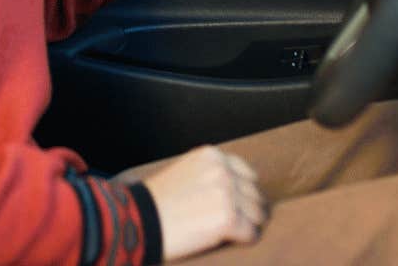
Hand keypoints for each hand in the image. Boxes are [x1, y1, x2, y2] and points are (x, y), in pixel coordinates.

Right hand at [140, 146, 264, 260]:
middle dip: (249, 210)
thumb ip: (213, 173)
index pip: (247, 174)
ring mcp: (227, 194)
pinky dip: (244, 240)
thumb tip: (241, 188)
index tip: (236, 206)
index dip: (243, 193)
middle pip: (255, 195)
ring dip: (248, 225)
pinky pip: (251, 233)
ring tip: (231, 233)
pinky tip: (229, 241)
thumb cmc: (159, 202)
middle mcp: (223, 170)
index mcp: (213, 156)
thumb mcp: (187, 171)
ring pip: (258, 214)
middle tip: (235, 223)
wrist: (140, 220)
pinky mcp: (229, 218)